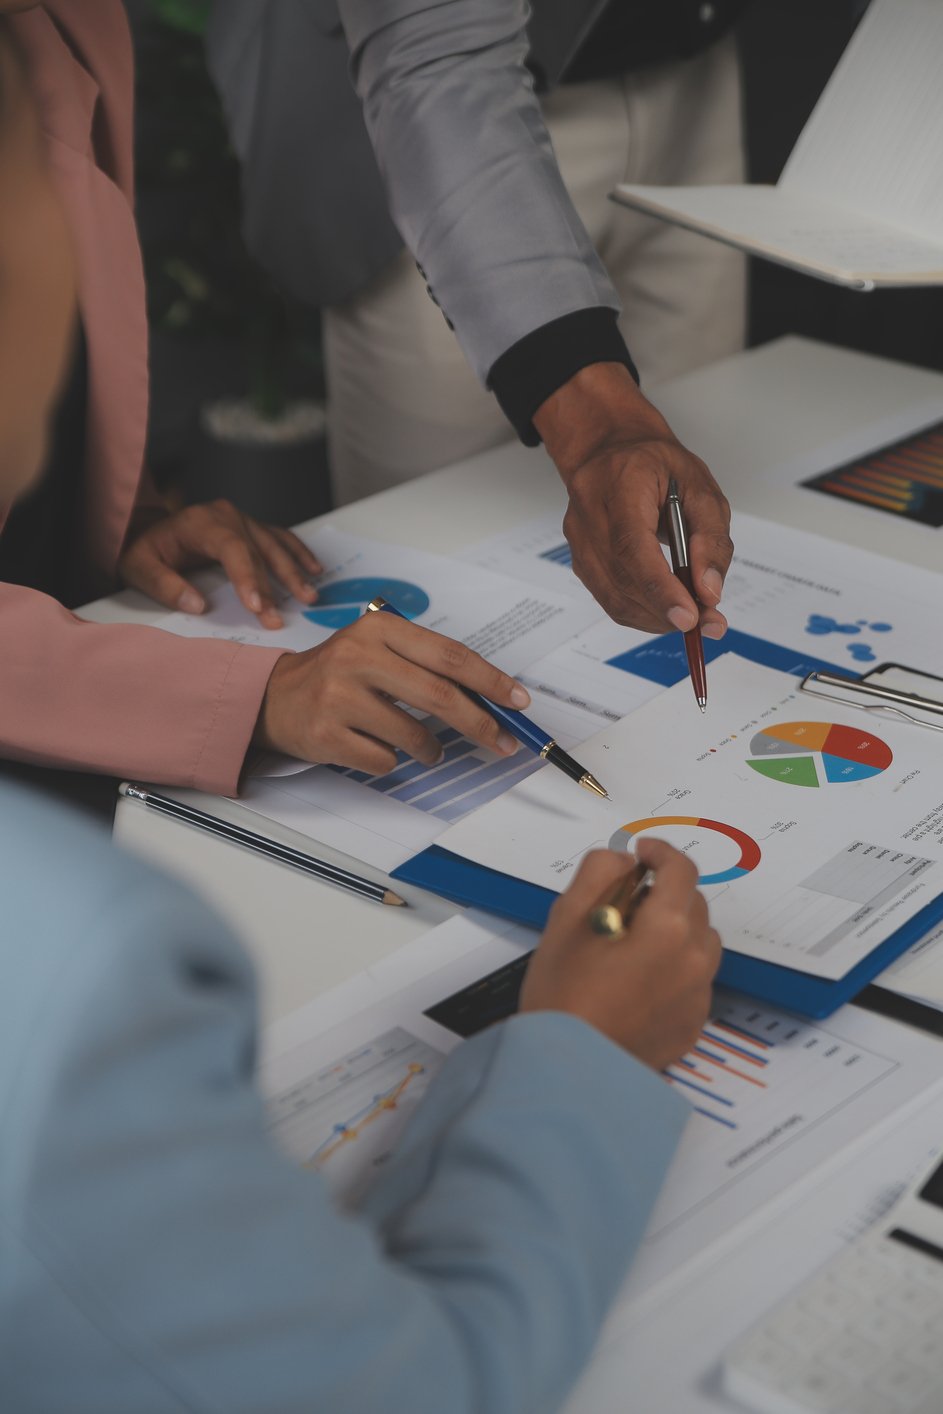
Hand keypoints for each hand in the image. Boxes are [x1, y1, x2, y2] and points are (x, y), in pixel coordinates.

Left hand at [118, 500, 321, 627]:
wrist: (147, 530)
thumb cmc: (143, 550)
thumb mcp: (137, 567)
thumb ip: (163, 585)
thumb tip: (197, 604)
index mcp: (200, 522)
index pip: (232, 549)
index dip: (247, 578)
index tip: (257, 606)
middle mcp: (226, 515)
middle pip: (257, 552)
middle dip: (271, 588)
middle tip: (278, 618)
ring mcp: (242, 519)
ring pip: (274, 546)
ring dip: (293, 572)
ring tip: (309, 596)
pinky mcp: (251, 527)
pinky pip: (280, 538)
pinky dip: (298, 553)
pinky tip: (314, 569)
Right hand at [254, 610, 531, 773]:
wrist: (274, 698)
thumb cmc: (339, 675)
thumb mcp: (378, 650)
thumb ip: (426, 666)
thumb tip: (488, 698)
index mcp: (379, 629)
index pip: (449, 655)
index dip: (490, 680)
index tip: (518, 701)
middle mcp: (358, 657)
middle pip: (440, 694)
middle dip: (479, 723)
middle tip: (502, 741)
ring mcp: (339, 696)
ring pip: (414, 735)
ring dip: (430, 750)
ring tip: (422, 747)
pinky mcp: (327, 734)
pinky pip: (384, 759)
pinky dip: (390, 760)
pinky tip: (373, 745)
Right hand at [520, 839, 720, 1071]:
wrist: (568, 1070)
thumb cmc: (562, 994)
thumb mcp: (565, 919)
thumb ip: (598, 873)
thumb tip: (625, 862)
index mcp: (667, 928)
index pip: (681, 870)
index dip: (660, 853)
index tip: (640, 855)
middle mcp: (694, 959)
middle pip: (693, 905)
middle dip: (665, 893)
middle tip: (624, 904)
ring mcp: (697, 995)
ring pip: (700, 943)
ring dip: (676, 931)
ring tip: (634, 945)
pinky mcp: (693, 1024)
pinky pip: (695, 980)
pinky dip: (675, 969)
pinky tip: (638, 982)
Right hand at [534, 363, 731, 635]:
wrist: (609, 450)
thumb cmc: (655, 464)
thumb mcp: (700, 486)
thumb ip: (710, 538)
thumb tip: (709, 591)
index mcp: (619, 484)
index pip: (633, 547)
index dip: (661, 589)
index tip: (689, 617)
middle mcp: (589, 514)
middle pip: (624, 580)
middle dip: (669, 611)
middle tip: (707, 622)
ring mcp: (579, 540)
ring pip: (615, 599)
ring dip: (657, 617)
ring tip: (692, 616)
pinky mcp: (580, 560)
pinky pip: (610, 599)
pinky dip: (642, 611)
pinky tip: (666, 607)